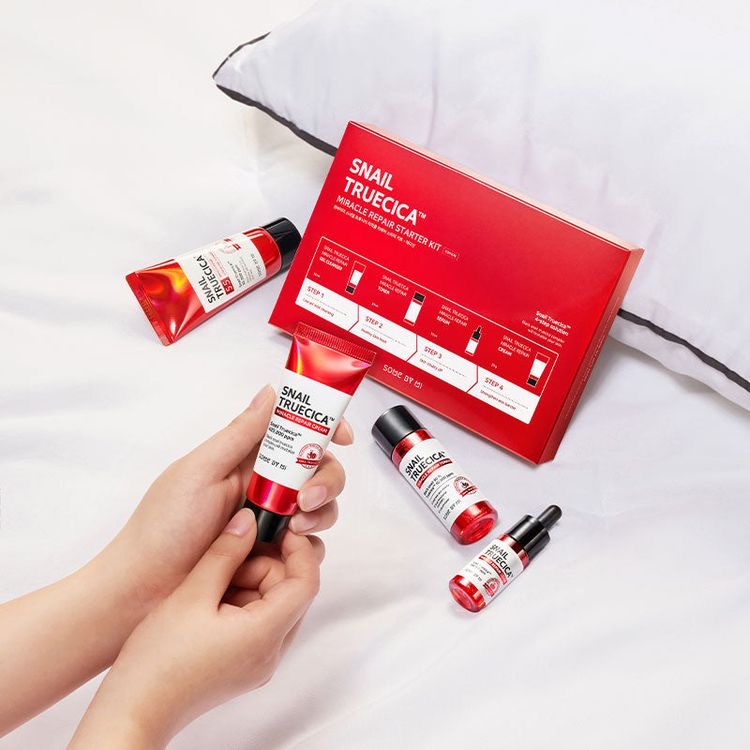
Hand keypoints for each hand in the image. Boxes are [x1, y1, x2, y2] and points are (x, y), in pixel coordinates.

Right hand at [70, 509, 320, 747]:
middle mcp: (271, 653)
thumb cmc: (157, 660)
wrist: (133, 711)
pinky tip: (210, 597)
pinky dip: (242, 600)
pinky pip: (259, 621)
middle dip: (265, 564)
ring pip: (274, 604)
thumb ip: (225, 552)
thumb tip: (249, 520)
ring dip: (250, 581)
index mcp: (266, 635)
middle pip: (291, 592)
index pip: (307, 582)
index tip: (278, 526)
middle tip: (229, 553)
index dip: (298, 549)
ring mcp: (259, 662)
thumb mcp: (192, 594)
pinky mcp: (245, 665)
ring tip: (211, 578)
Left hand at [108, 383, 349, 610]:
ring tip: (296, 528)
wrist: (144, 591)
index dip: (324, 428)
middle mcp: (264, 486)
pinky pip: (310, 546)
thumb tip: (273, 391)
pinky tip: (292, 551)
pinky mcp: (275, 556)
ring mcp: (272, 522)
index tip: (341, 437)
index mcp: (245, 458)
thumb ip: (241, 433)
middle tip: (306, 498)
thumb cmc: (163, 526)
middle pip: (317, 469)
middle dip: (326, 478)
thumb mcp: (199, 471)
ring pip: (320, 506)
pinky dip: (311, 545)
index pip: (295, 432)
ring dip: (321, 511)